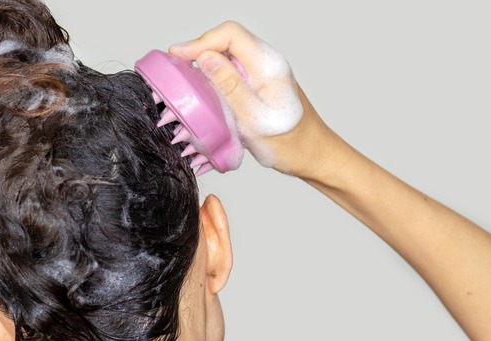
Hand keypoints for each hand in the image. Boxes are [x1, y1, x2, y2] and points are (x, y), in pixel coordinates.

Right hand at [169, 21, 337, 177]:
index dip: (201, 41)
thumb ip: (230, 86)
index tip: (179, 56)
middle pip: (227, 40)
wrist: (314, 156)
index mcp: (268, 65)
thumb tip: (205, 58)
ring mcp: (264, 73)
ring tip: (185, 77)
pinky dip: (215, 76)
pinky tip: (204, 90)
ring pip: (229, 55)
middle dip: (200, 50)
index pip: (230, 34)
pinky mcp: (260, 85)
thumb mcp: (254, 118)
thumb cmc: (290, 144)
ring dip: (206, 62)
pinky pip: (234, 71)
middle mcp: (267, 63)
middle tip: (177, 67)